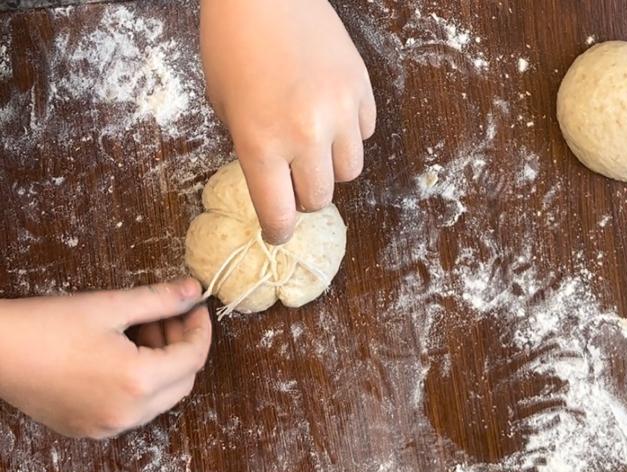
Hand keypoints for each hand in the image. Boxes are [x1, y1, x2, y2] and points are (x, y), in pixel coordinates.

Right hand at [0, 279, 210, 438]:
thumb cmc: (45, 324)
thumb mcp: (109, 306)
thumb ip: (159, 300)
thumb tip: (193, 291)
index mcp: (139, 380)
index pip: (194, 357)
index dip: (201, 329)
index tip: (196, 307)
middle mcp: (130, 412)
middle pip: (183, 382)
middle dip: (183, 347)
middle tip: (169, 317)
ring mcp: (110, 427)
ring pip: (161, 399)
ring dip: (163, 366)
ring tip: (142, 331)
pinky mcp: (92, 431)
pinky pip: (134, 410)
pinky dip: (141, 384)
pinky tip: (123, 356)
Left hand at [200, 0, 375, 242]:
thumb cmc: (231, 44)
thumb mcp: (224, 107)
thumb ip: (252, 150)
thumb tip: (276, 180)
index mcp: (261, 143)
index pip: (280, 214)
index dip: (278, 231)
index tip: (278, 234)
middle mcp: (305, 135)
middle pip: (319, 198)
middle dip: (304, 197)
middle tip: (294, 183)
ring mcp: (338, 112)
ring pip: (350, 172)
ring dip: (331, 168)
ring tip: (316, 148)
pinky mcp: (361, 90)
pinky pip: (365, 134)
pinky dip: (350, 134)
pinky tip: (331, 115)